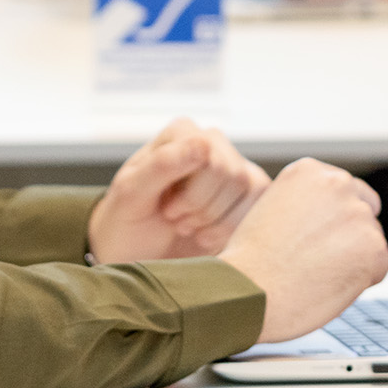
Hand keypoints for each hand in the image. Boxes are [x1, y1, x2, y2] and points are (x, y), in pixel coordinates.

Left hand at [86, 119, 272, 262]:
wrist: (136, 254)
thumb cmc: (126, 221)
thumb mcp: (131, 194)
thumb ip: (163, 164)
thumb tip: (203, 143)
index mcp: (181, 133)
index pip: (209, 154)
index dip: (192, 192)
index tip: (167, 210)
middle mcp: (211, 142)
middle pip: (231, 172)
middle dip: (203, 209)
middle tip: (177, 220)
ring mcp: (232, 165)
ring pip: (249, 188)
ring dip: (216, 221)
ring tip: (188, 227)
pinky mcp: (247, 192)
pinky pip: (260, 204)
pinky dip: (231, 229)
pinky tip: (206, 235)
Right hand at [218, 159, 387, 342]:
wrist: (246, 294)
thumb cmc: (251, 263)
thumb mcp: (273, 210)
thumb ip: (308, 205)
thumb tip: (333, 220)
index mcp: (310, 171)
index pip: (345, 192)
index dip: (332, 221)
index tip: (314, 237)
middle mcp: (338, 183)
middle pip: (364, 212)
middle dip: (348, 236)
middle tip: (316, 260)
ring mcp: (358, 214)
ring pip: (371, 241)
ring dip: (353, 259)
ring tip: (315, 274)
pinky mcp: (373, 247)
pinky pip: (379, 267)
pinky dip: (361, 282)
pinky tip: (328, 285)